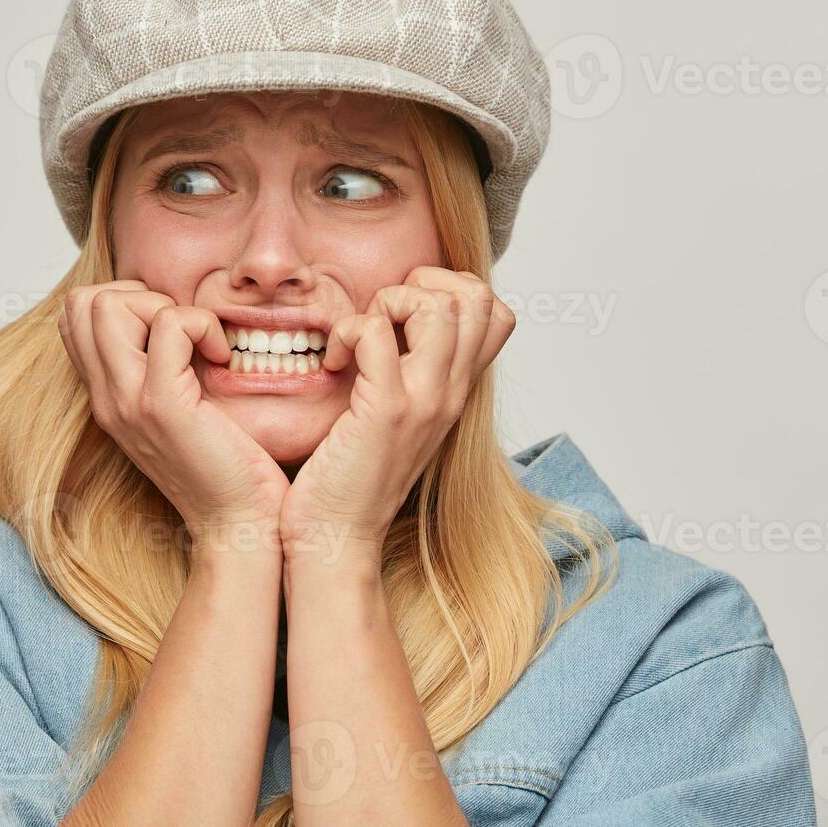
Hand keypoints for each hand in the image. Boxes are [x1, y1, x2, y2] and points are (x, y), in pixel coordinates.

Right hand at [58, 281, 290, 547]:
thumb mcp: (178, 408)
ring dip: (165, 306)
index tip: (170, 328)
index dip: (123, 300)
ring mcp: (127, 401)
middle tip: (183, 331)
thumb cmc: (225, 467)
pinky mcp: (162, 405)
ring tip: (199, 343)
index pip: (75, 316)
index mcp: (106, 396)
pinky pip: (170, 325)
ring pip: (108, 304)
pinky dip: (202, 325)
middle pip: (83, 301)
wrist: (238, 525)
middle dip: (139, 295)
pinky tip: (221, 358)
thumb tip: (174, 317)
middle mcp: (105, 398)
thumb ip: (162, 367)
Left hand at [279, 267, 515, 565]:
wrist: (334, 543)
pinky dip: (346, 331)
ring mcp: (424, 401)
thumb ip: (404, 377)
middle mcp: (450, 394)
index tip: (400, 316)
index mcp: (454, 394)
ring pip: (440, 305)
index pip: (495, 312)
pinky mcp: (386, 410)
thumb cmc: (347, 482)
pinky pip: (374, 331)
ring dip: (389, 301)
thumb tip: (389, 330)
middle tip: (381, 317)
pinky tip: (332, 362)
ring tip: (359, 338)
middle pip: (476, 297)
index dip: (449, 291)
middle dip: (421, 284)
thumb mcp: (393, 422)